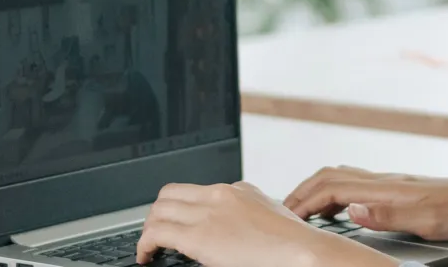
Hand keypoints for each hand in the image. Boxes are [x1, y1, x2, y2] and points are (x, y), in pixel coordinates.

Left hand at [137, 181, 396, 266]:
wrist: (303, 252)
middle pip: (171, 193)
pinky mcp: (199, 236)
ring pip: (158, 209)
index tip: (177, 224)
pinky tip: (146, 256)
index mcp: (239, 191)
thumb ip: (250, 215)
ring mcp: (209, 212)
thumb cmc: (294, 244)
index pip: (197, 191)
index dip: (182, 209)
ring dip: (148, 228)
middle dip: (158, 214)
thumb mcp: (271, 219)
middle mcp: (221, 195)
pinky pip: (156, 233)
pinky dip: (144, 244)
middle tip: (156, 235)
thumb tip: (239, 230)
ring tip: (149, 247)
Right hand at [284, 166, 447, 241]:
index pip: (331, 187)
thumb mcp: (430, 221)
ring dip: (316, 191)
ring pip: (343, 178)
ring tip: (300, 212)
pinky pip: (357, 186)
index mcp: (387, 188)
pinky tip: (338, 211)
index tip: (281, 217)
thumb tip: (350, 210)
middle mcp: (386, 181)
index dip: (301, 201)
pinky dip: (335, 194)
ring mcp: (393, 184)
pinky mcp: (401, 191)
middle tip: (280, 214)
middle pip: (330, 176)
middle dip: (301, 192)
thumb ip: (388, 215)